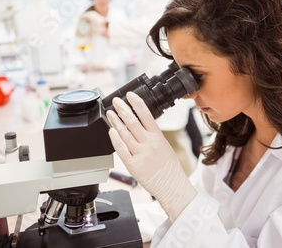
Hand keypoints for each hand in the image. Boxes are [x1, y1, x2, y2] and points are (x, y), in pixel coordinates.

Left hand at [106, 92, 196, 221]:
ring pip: (124, 133)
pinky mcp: (133, 165)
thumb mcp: (164, 146)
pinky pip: (121, 149)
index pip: (146, 115)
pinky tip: (111, 131)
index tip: (130, 95)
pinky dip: (115, 139)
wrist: (172, 186)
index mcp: (158, 137)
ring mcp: (140, 154)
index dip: (137, 103)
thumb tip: (138, 124)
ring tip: (110, 113)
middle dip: (122, 109)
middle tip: (116, 101)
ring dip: (115, 122)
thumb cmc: (169, 168)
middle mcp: (149, 143)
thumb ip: (151, 135)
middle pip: (132, 122)